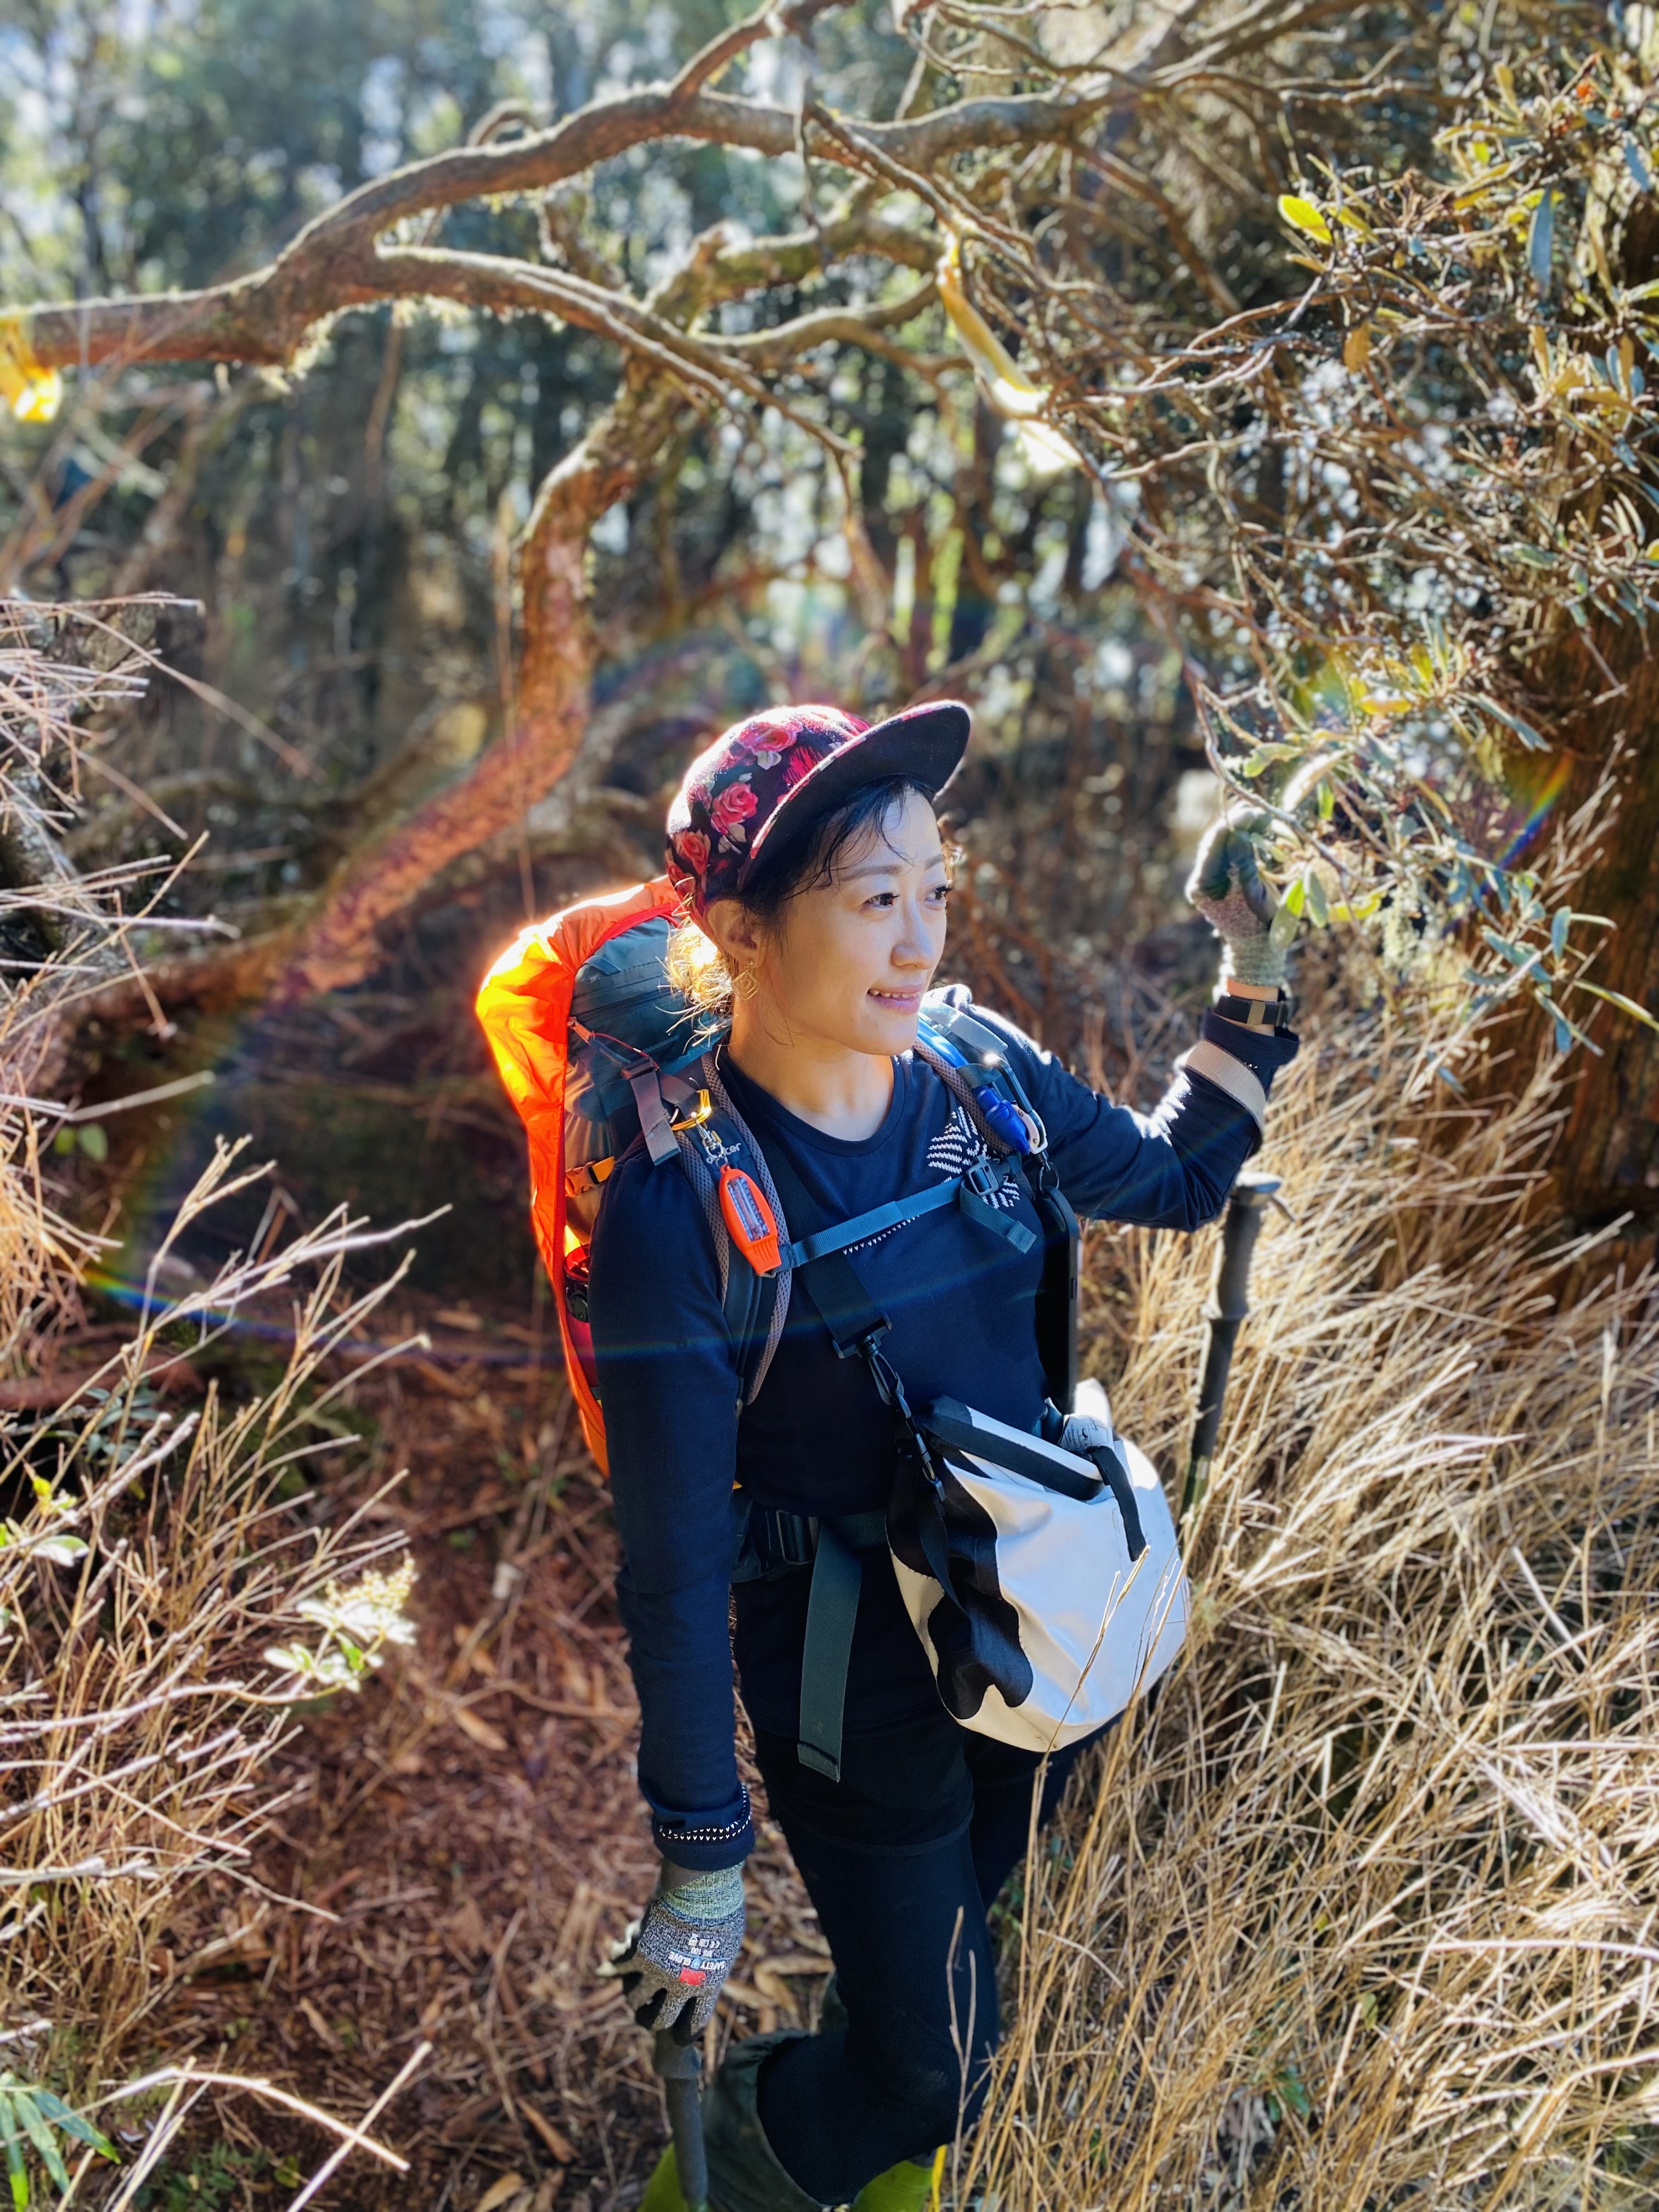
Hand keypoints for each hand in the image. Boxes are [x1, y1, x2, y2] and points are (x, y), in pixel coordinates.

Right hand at [603, 1861, 743, 2042]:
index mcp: (708, 1985)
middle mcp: (680, 1985)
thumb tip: (709, 1976)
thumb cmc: (720, 1906)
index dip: (685, 2031)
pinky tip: (613, 1959)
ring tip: (634, 1991)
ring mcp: (656, 1971)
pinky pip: (617, 1968)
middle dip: (652, 2021)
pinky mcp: (637, 1953)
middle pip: (659, 2021)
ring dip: (633, 1995)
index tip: (681, 2032)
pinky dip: (613, 1963)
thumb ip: (714, 1963)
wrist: (701, 1883)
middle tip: (649, 2016)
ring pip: (634, 2000)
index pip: (693, 2025)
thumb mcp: (726, 1940)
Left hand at [1185, 807, 1289, 989]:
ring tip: (1263, 818)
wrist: (1258, 946)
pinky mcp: (1225, 875)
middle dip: (1238, 824)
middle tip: (1260, 812)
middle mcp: (1203, 878)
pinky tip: (1260, 828)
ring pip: (1224, 843)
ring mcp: (1213, 876)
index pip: (1213, 846)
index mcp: (1203, 885)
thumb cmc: (1258, 924)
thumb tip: (1239, 833)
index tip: (1252, 813)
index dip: (1233, 826)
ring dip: (1243, 829)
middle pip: (1216, 841)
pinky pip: (1232, 851)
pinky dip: (1246, 839)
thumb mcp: (1253, 893)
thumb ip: (1244, 863)